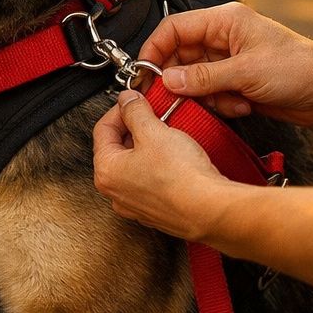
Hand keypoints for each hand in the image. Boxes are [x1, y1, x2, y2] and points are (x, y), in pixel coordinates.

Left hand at [92, 90, 235, 241]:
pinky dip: (160, 166)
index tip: (134, 101)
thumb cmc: (180, 179)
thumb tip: (128, 101)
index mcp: (106, 172)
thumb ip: (135, 111)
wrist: (209, 209)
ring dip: (149, 146)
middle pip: (118, 148)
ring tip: (167, 134)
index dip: (121, 110)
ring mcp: (135, 205)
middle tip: (153, 116)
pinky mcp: (156, 211)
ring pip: (136, 165)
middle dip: (136, 128)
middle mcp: (116, 193)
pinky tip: (175, 158)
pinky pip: (152, 181)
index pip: (103, 129)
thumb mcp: (154, 131)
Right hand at [139, 2, 312, 127]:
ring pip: (194, 79)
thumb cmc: (302, 69)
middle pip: (181, 56)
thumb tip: (168, 80)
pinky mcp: (237, 82)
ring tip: (230, 101)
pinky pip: (211, 94)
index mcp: (225, 21)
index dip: (155, 50)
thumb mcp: (246, 72)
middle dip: (181, 80)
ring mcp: (230, 61)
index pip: (174, 28)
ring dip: (206, 96)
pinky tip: (242, 106)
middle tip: (177, 98)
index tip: (146, 74)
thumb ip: (202, 77)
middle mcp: (224, 38)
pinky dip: (221, 104)